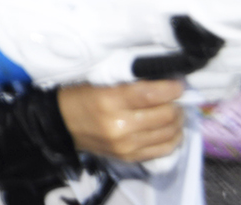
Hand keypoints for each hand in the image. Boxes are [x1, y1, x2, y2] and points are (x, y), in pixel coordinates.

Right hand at [57, 80, 185, 162]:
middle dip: (177, 105)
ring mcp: (126, 145)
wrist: (62, 124)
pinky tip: (170, 129)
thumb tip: (163, 82)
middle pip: (165, 115)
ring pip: (169, 134)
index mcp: (110, 100)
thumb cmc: (81, 96)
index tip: (178, 84)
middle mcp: (120, 126)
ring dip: (178, 122)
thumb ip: (131, 83)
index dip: (171, 89)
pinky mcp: (129, 157)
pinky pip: (163, 150)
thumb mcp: (101, 83)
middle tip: (176, 99)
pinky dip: (173, 139)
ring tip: (174, 112)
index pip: (151, 95)